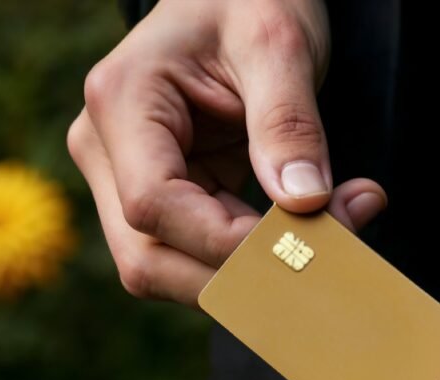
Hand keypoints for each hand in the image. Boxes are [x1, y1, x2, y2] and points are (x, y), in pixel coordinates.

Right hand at [68, 0, 386, 305]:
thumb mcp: (278, 43)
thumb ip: (288, 123)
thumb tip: (305, 204)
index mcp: (121, 101)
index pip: (154, 205)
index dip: (225, 243)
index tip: (304, 241)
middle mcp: (107, 149)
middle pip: (148, 259)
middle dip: (238, 276)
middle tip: (328, 258)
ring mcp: (127, 179)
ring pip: (170, 271)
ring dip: (250, 275)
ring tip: (331, 235)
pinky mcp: (163, 198)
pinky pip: (198, 254)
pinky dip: (254, 260)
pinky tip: (310, 233)